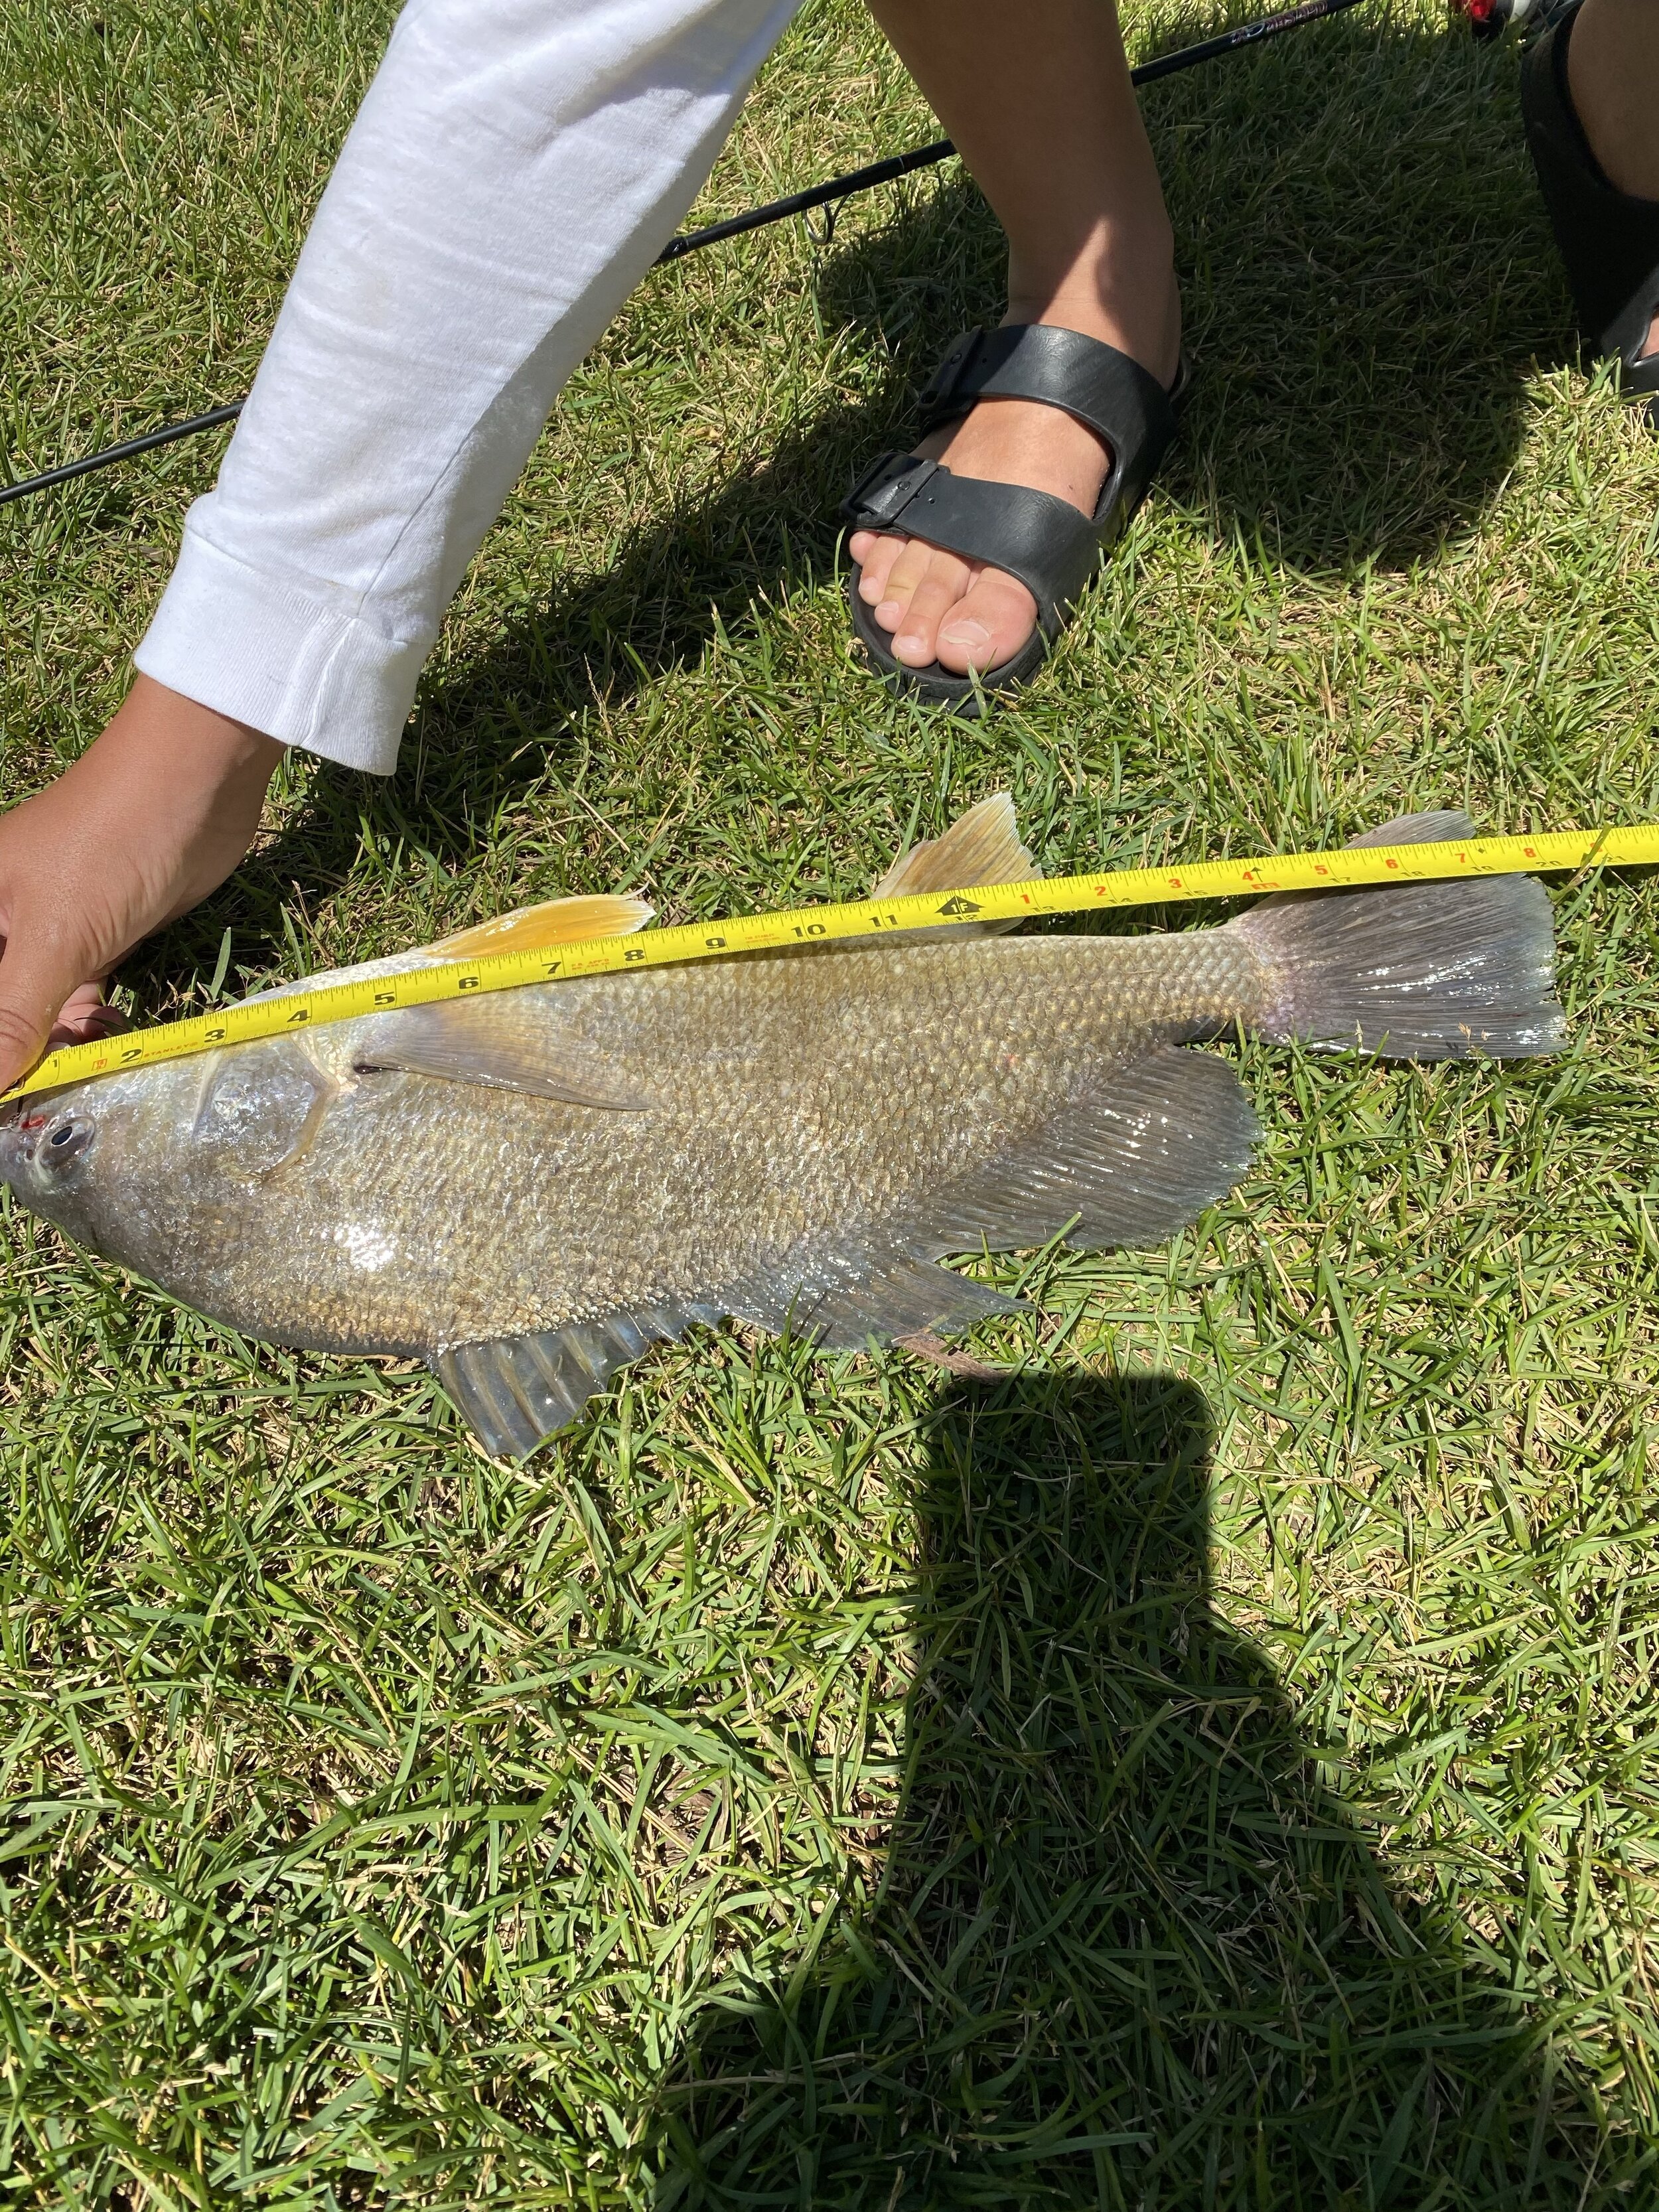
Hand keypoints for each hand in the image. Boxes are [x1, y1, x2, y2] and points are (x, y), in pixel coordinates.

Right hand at [0, 676, 287, 1090]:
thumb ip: (12, 1016)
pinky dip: (90, 1022)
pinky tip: (109, 1035)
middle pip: (1, 1006)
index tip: (10, 1095)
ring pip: (34, 1007)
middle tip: (45, 1092)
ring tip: (85, 1062)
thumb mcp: (52, 939)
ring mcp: (47, 929)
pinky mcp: (99, 935)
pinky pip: (77, 995)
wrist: (196, 783)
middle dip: (16, 1049)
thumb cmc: (109, 844)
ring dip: (55, 1045)